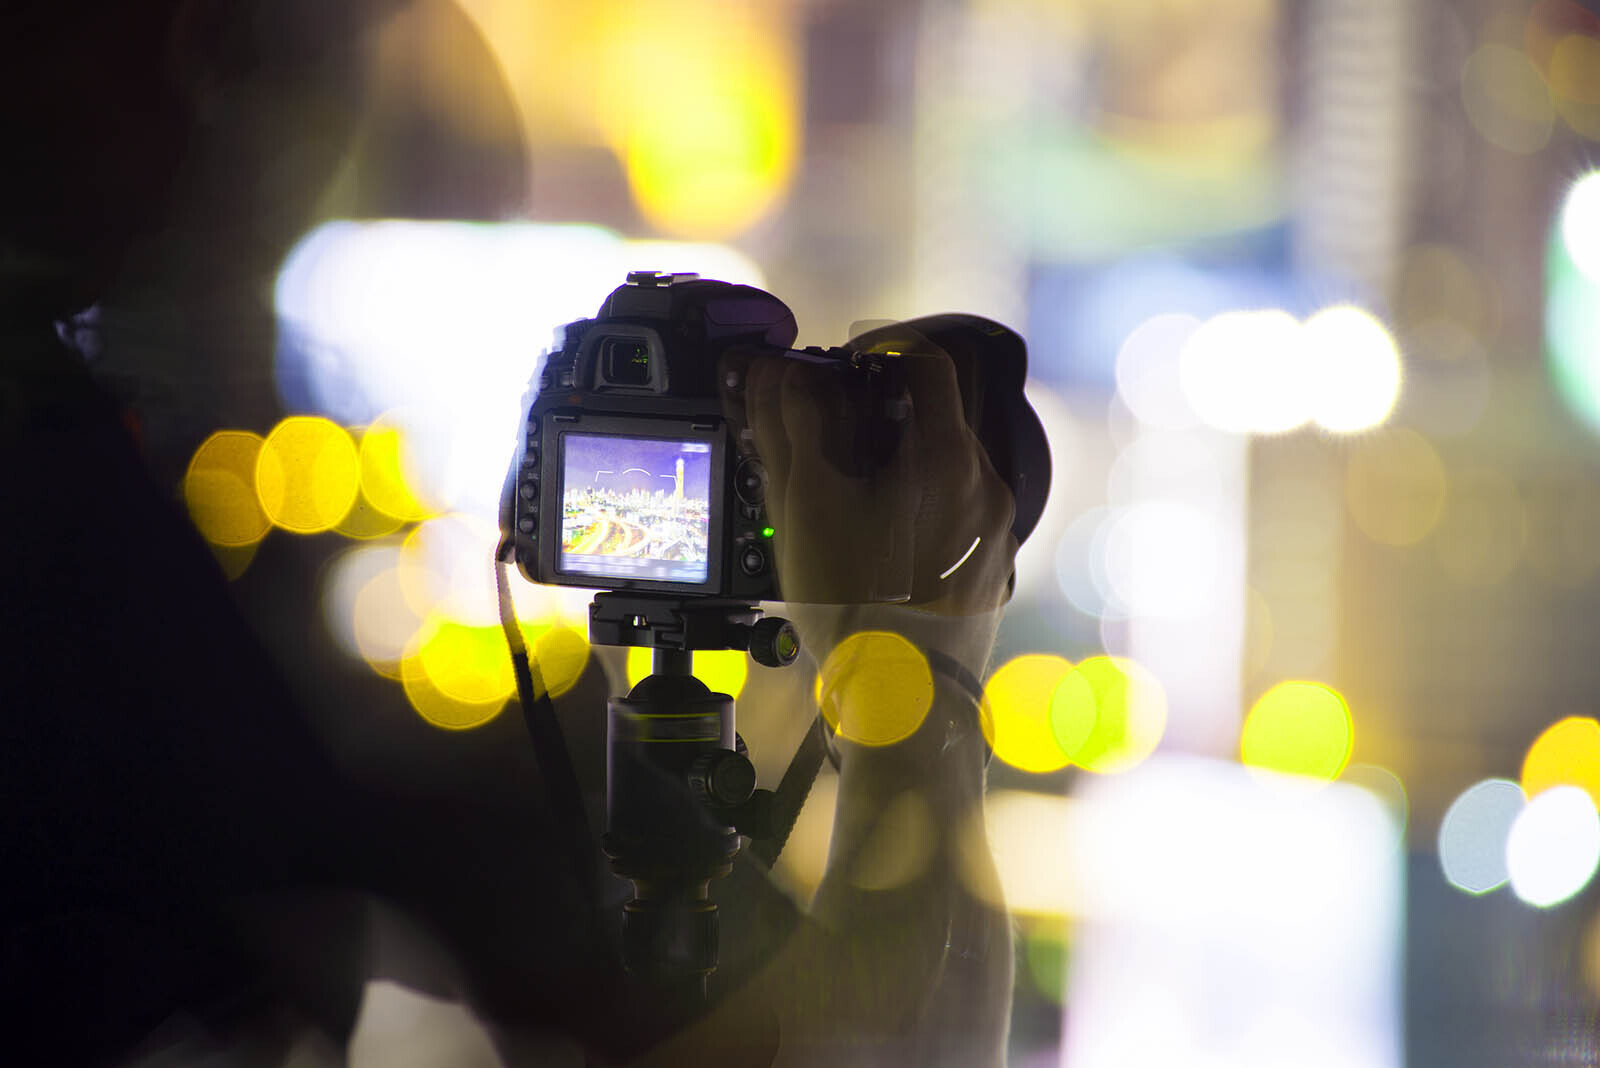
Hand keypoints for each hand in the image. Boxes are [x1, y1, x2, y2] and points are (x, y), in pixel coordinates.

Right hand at [719, 333, 1017, 619]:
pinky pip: (958, 517)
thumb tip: (776, 378)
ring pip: (949, 473)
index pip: (929, 364)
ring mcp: (995, 533)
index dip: (885, 351)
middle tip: (838, 432)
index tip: (852, 361)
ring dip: (906, 467)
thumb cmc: (856, 606)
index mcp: (949, 459)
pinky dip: (923, 510)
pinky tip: (881, 541)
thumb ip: (789, 429)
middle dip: (887, 416)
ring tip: (854, 495)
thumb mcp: (805, 506)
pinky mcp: (991, 571)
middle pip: (939, 421)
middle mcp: (986, 489)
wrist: (903, 702)